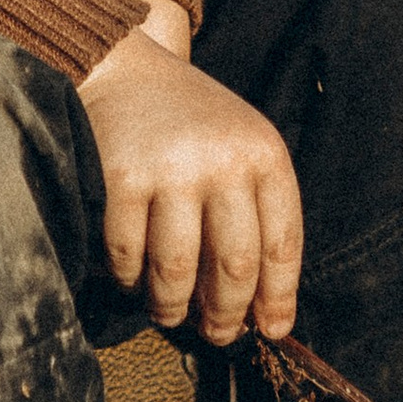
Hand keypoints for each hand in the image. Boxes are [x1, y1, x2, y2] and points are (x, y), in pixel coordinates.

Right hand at [77, 12, 302, 345]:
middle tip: (218, 334)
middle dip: (227, 314)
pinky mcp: (121, 178)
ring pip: (179, 270)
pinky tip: (132, 282)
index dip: (279, 297)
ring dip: (174, 307)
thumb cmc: (188, 122)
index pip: (282, 244)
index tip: (273, 329)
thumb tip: (264, 306)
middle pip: (234, 266)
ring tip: (171, 315)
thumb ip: (256, 209)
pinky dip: (129, 279)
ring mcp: (170, 169)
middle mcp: (223, 160)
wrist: (120, 67)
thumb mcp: (239, 146)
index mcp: (263, 153)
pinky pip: (128, 254)